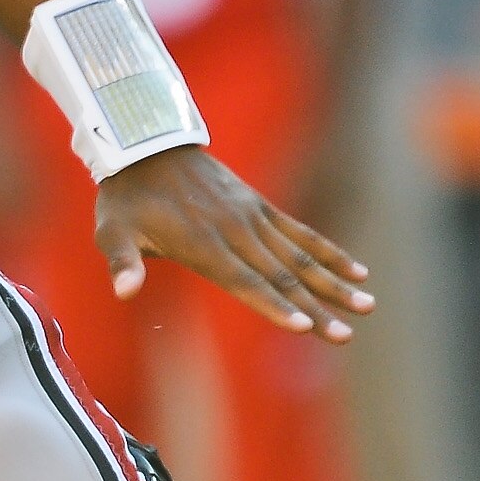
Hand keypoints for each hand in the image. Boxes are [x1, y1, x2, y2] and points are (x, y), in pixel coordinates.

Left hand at [92, 146, 372, 343]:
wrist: (145, 144)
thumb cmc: (126, 197)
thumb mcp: (111, 230)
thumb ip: (121, 261)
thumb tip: (123, 291)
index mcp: (202, 244)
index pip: (244, 281)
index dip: (273, 304)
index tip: (302, 326)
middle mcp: (234, 232)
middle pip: (281, 276)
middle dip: (316, 308)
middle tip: (346, 336)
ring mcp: (251, 217)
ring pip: (299, 256)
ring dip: (334, 283)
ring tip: (368, 305)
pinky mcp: (260, 205)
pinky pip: (300, 232)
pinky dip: (328, 252)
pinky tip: (358, 271)